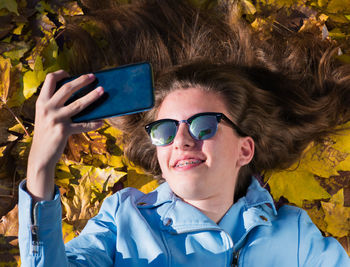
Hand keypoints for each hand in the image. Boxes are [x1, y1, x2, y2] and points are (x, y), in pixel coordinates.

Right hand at [27, 70, 103, 201]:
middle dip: (82, 81)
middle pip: (67, 88)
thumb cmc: (46, 133)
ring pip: (78, 104)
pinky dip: (93, 124)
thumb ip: (54, 104)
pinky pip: (83, 125)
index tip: (70, 73)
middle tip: (94, 77)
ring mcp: (56, 119)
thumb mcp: (45, 116)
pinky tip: (101, 122)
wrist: (41, 154)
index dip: (60, 74)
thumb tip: (77, 94)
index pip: (49, 80)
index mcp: (41, 102)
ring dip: (92, 97)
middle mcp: (47, 108)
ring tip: (102, 91)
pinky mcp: (63, 131)